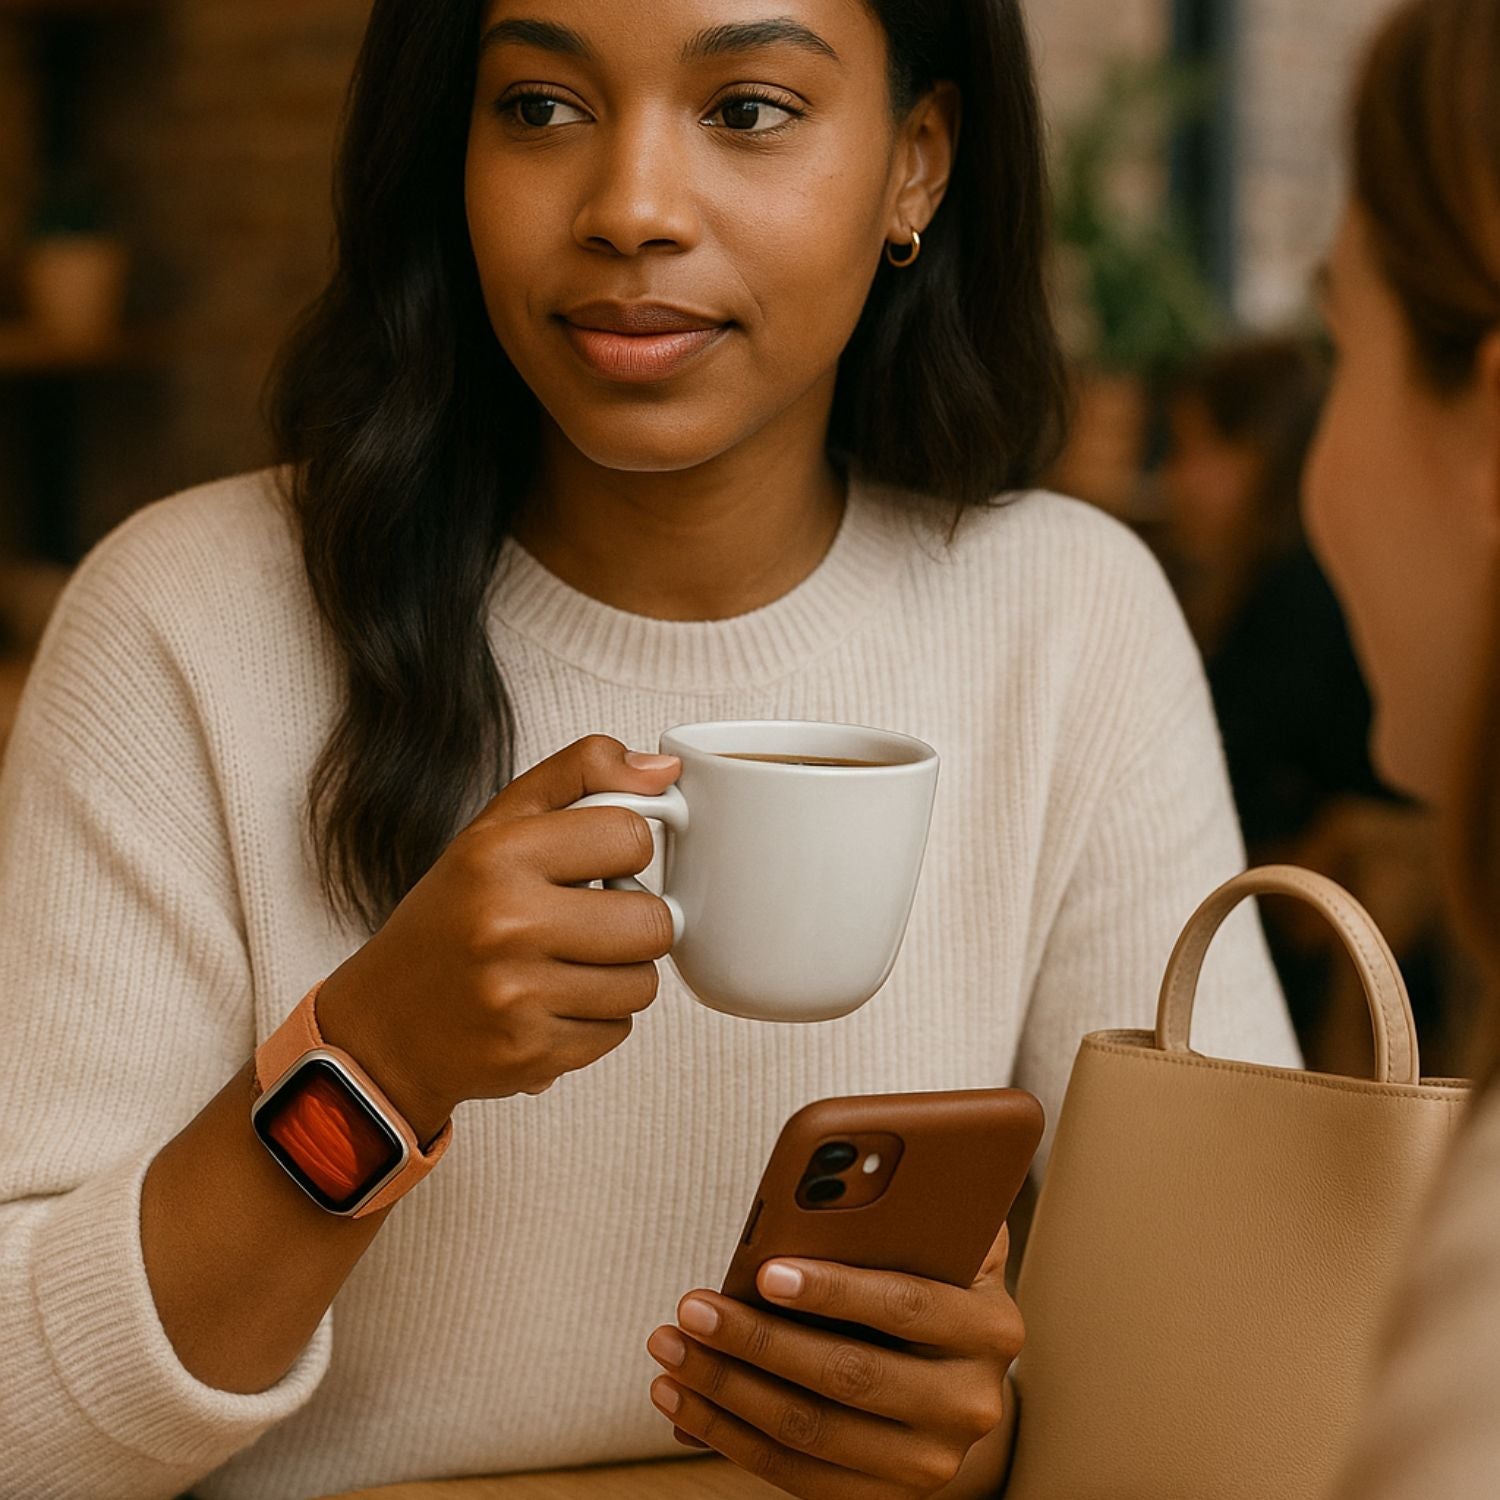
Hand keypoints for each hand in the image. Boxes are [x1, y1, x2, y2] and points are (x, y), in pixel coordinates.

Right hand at [317, 736, 680, 1140]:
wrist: (384, 1024)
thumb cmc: (453, 915)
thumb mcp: (498, 826)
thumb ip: (581, 775)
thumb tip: (665, 770)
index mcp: (498, 854)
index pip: (631, 836)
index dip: (626, 851)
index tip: (599, 863)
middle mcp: (505, 923)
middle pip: (653, 922)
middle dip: (634, 923)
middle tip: (590, 923)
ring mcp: (516, 995)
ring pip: (642, 983)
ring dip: (619, 976)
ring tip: (568, 965)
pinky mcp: (529, 1053)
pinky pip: (617, 1031)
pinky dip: (595, 1021)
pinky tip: (551, 1006)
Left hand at [646, 1225, 1020, 1498]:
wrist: (956, 1370)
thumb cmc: (930, 1275)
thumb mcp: (941, 1236)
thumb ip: (913, 1205)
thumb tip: (836, 1178)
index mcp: (988, 1326)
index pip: (904, 1304)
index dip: (833, 1290)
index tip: (764, 1272)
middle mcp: (970, 1403)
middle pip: (847, 1374)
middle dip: (757, 1341)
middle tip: (691, 1309)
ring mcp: (930, 1462)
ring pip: (811, 1431)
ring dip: (727, 1390)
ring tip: (671, 1350)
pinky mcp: (885, 1499)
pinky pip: (796, 1476)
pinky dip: (730, 1437)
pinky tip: (684, 1401)